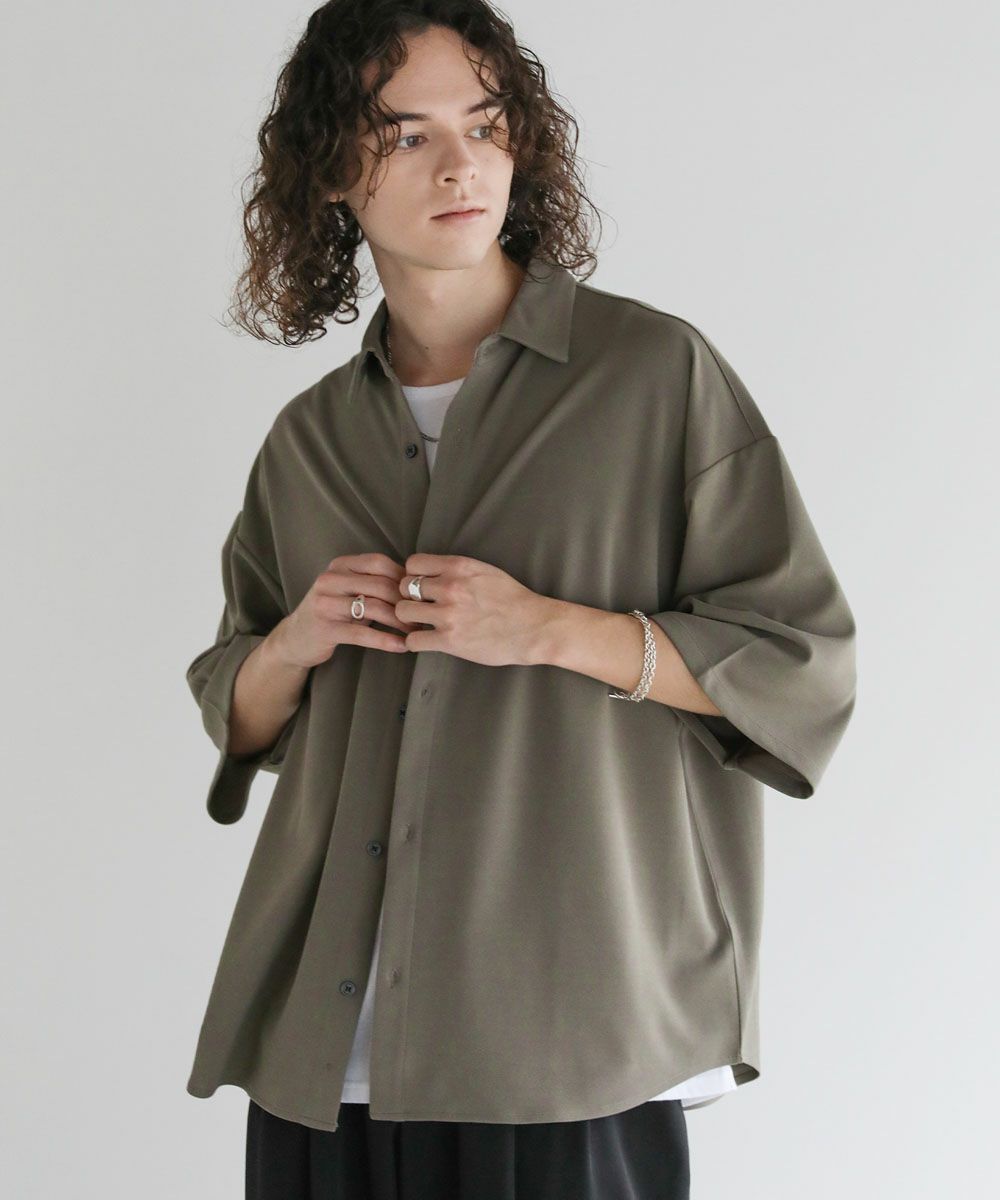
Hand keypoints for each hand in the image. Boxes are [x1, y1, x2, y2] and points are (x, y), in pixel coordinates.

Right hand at [273, 552, 421, 668]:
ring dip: (400, 622)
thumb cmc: (334, 613)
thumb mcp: (350, 590)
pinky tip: (401, 646)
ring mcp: (325, 603)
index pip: (379, 563)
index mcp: (340, 565)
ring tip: (415, 632)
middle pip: (380, 585)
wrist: (296, 638)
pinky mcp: (325, 629)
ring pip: (374, 608)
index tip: (419, 594)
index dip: (403, 578)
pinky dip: (385, 640)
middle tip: (424, 616)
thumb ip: (375, 583)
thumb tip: (416, 586)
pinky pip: (362, 634)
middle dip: (406, 602)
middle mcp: (330, 579)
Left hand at [395, 553, 555, 667]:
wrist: (534, 627)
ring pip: (403, 612)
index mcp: (459, 567)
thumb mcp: (485, 571)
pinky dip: (416, 642)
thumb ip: (458, 570)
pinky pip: (413, 640)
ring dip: (409, 619)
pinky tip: (427, 640)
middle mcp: (450, 587)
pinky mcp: (449, 640)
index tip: (422, 586)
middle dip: (409, 597)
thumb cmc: (513, 600)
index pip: (413, 564)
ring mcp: (448, 614)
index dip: (413, 575)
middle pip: (404, 587)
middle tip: (421, 607)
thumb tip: (434, 572)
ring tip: (421, 623)